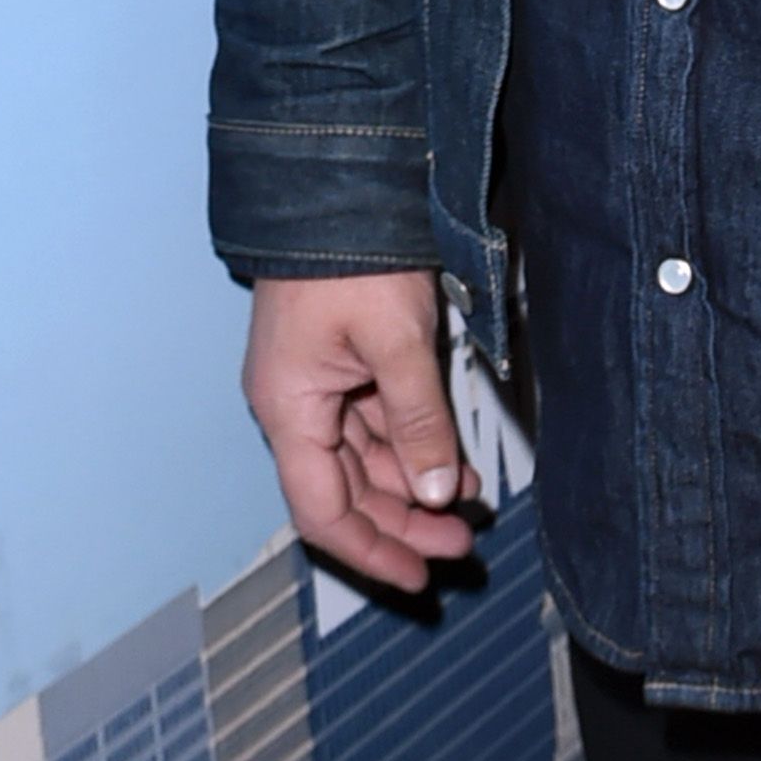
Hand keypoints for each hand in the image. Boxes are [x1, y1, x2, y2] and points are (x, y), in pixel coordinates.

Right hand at [242, 274, 480, 592]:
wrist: (333, 185)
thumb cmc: (351, 259)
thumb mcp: (395, 342)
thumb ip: (418, 421)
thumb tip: (438, 494)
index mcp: (290, 410)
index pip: (323, 511)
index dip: (370, 552)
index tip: (419, 576)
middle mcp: (296, 407)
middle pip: (346, 492)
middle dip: (403, 523)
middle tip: (462, 546)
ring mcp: (317, 386)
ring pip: (365, 461)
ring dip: (413, 485)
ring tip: (469, 503)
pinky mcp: (341, 363)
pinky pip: (375, 423)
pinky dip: (413, 447)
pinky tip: (453, 462)